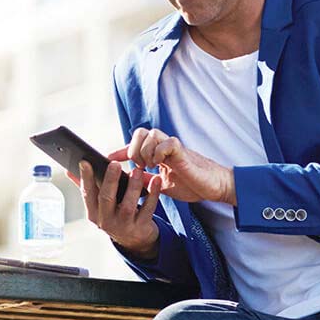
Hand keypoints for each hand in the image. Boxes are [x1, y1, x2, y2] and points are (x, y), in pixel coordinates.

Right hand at [68, 158, 161, 258]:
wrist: (135, 241)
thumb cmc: (115, 215)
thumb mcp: (99, 206)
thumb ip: (88, 187)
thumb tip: (69, 170)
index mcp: (93, 213)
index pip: (87, 194)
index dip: (85, 178)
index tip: (85, 162)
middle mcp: (106, 221)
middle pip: (106, 199)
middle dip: (110, 181)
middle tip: (115, 164)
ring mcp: (124, 226)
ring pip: (128, 205)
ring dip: (132, 186)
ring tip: (137, 170)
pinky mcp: (141, 227)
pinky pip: (148, 209)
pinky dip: (152, 194)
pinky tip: (155, 180)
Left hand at [119, 128, 235, 204]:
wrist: (213, 187)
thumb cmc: (191, 184)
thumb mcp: (161, 184)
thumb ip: (146, 179)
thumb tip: (127, 181)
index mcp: (157, 153)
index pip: (134, 145)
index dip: (119, 151)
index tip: (106, 159)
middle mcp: (163, 146)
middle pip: (139, 132)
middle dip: (133, 149)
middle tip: (138, 166)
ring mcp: (172, 146)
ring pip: (150, 134)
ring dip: (144, 151)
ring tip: (149, 166)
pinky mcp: (182, 150)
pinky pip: (166, 142)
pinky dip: (159, 152)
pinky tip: (160, 164)